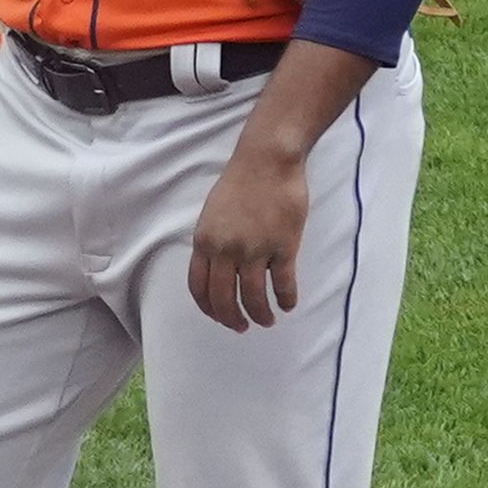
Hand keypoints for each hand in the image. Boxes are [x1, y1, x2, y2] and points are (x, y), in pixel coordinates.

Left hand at [187, 139, 313, 332]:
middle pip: (223, 298)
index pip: (198, 287)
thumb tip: (218, 270)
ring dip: (261, 314)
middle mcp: (225, 250)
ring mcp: (254, 249)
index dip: (208, 309)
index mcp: (204, 242)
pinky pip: (283, 283)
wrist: (268, 160)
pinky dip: (286, 298)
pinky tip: (288, 304)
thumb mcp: (212, 215)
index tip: (219, 317)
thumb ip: (212, 243)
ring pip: (253, 296)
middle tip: (242, 327)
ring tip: (267, 320)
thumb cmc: (241, 184)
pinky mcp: (283, 246)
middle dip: (232, 319)